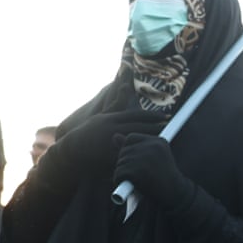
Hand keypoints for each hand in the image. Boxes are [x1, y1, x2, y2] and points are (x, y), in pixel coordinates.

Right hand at [46, 111, 163, 175]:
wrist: (71, 150)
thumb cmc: (88, 132)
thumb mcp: (101, 116)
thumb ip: (115, 104)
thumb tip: (126, 86)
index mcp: (111, 119)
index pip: (137, 116)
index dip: (153, 116)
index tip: (166, 116)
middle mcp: (112, 128)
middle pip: (139, 127)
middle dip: (156, 127)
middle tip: (171, 126)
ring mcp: (110, 142)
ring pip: (135, 140)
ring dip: (150, 139)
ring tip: (164, 139)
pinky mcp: (109, 156)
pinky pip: (127, 154)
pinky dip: (139, 153)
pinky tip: (150, 154)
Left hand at [112, 133, 190, 208]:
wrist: (175, 194)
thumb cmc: (162, 177)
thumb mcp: (151, 158)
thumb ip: (133, 147)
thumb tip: (115, 136)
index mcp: (158, 141)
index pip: (131, 138)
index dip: (131, 150)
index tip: (141, 162)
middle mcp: (151, 146)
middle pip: (124, 151)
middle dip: (127, 163)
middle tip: (143, 174)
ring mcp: (143, 158)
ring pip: (120, 163)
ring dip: (124, 173)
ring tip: (140, 180)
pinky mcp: (135, 171)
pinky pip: (118, 174)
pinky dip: (121, 182)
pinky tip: (133, 185)